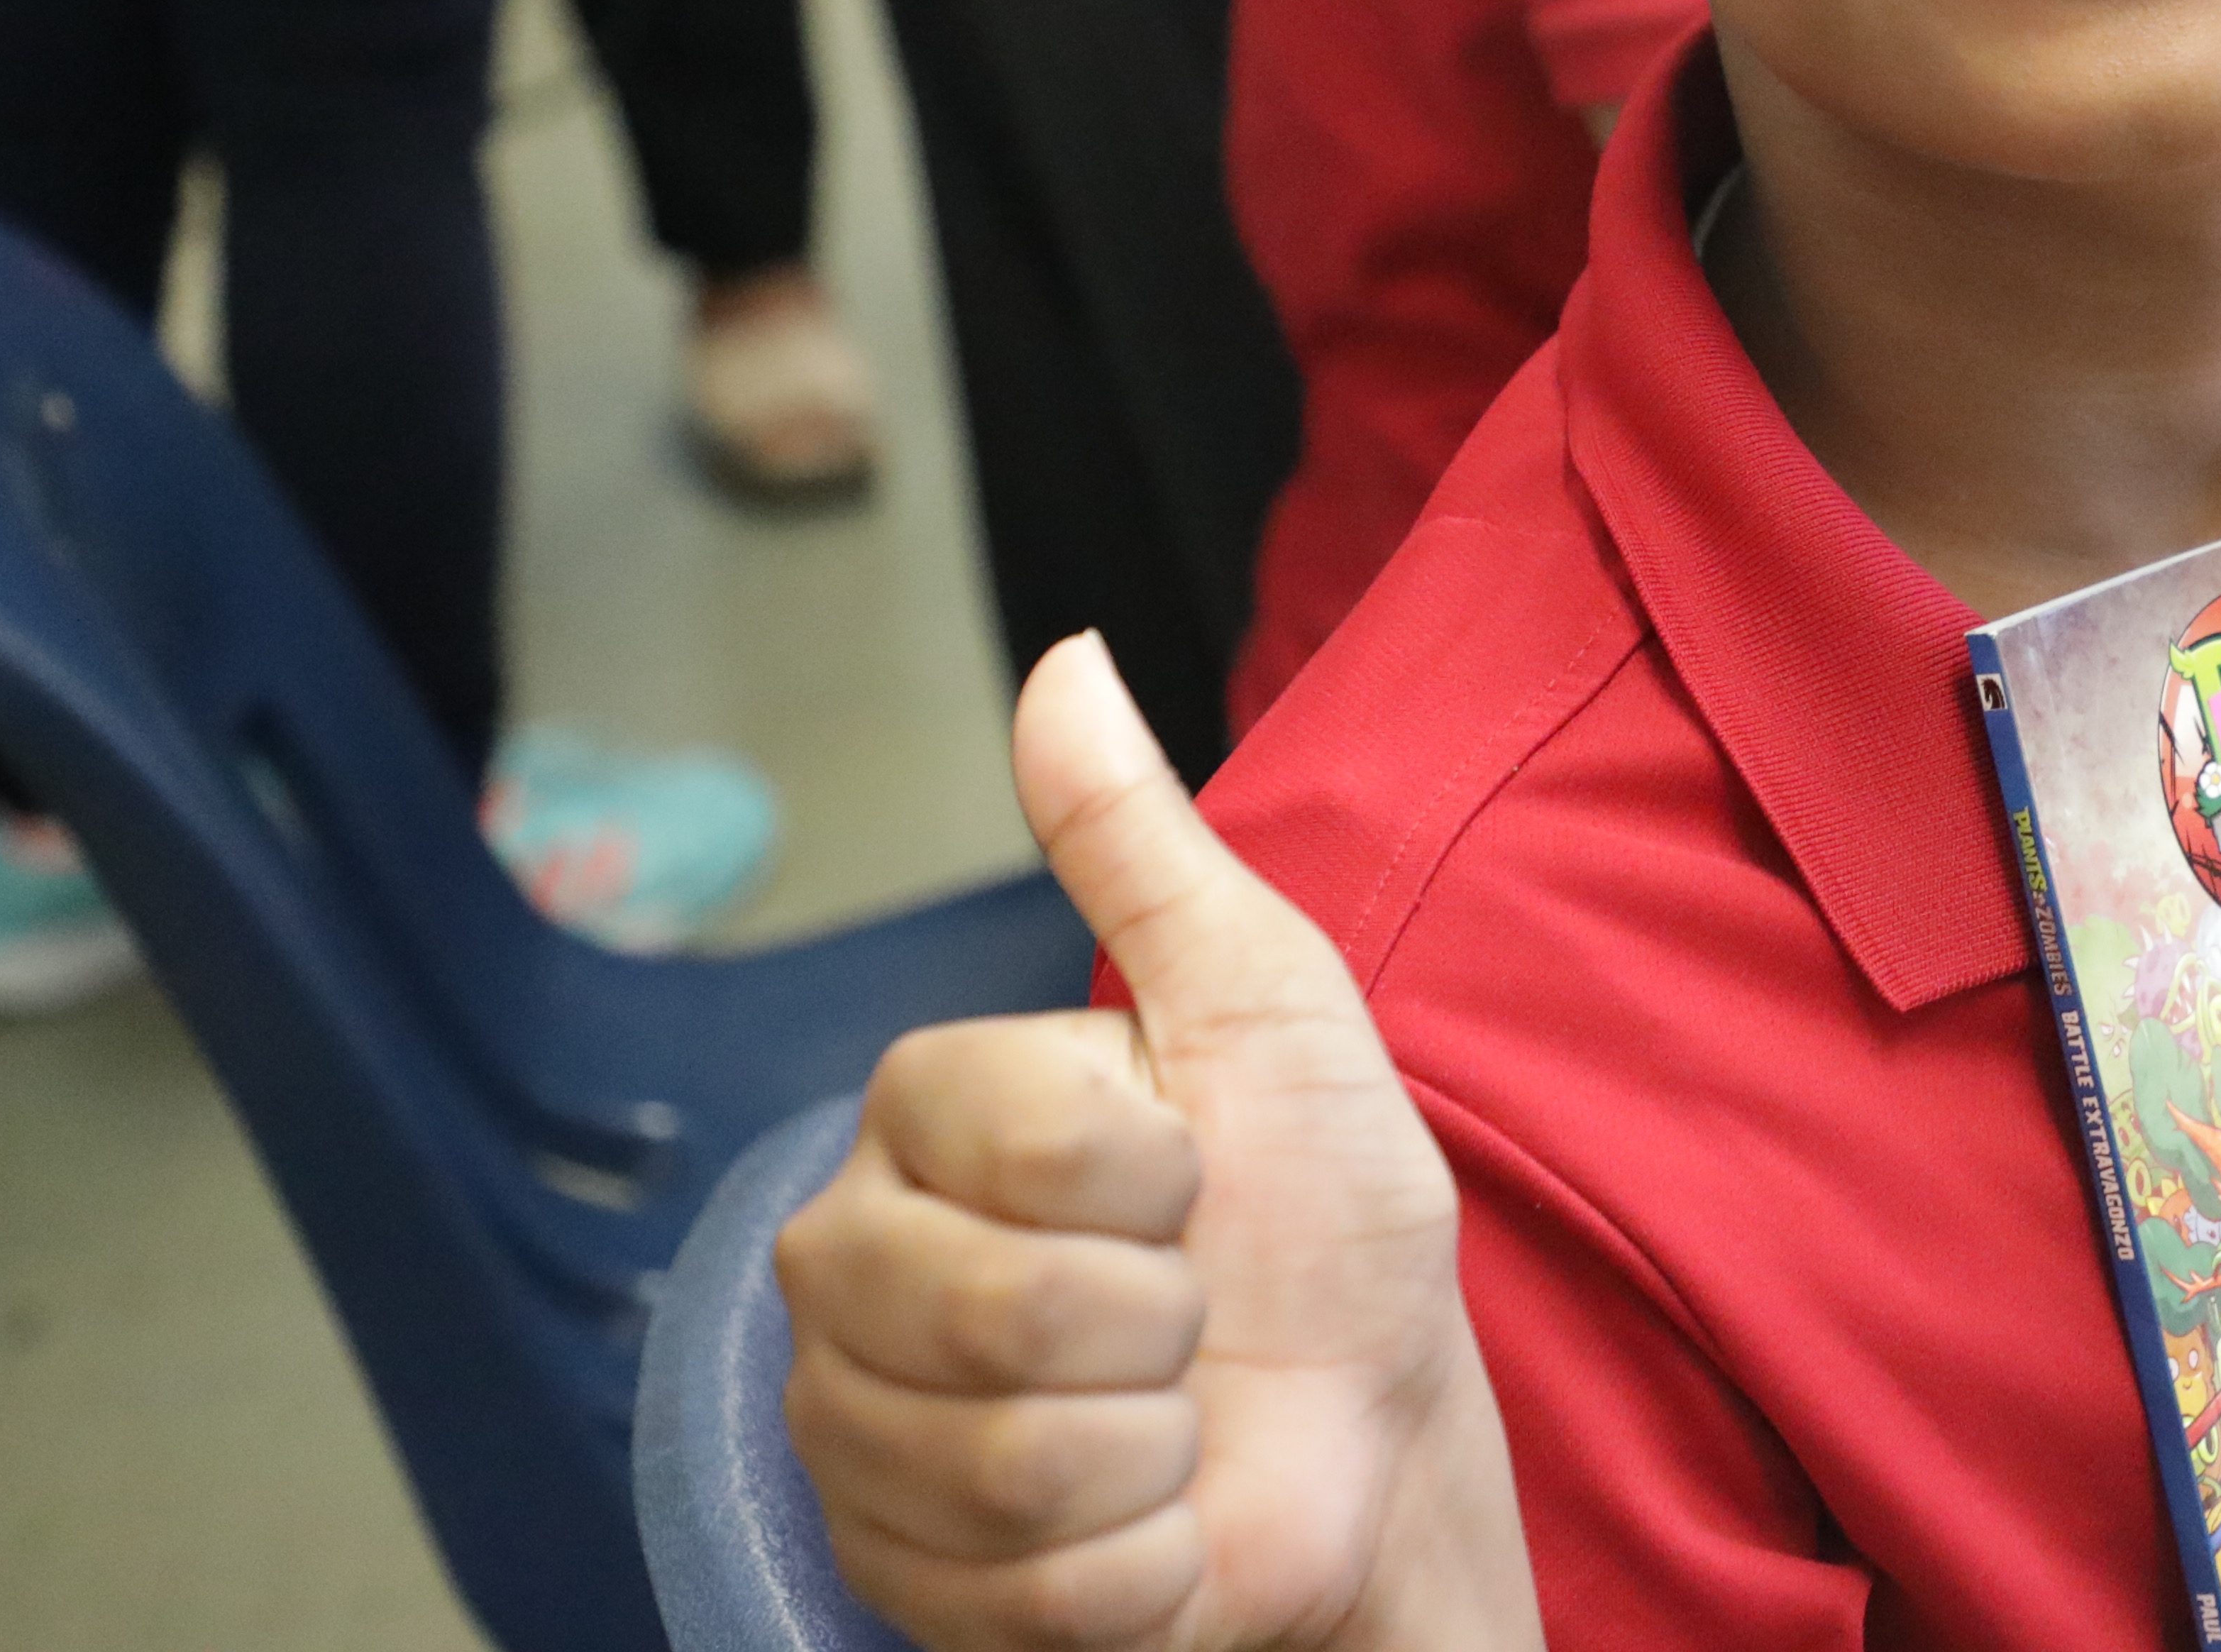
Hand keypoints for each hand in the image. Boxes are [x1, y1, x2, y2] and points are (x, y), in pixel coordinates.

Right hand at [774, 637, 1539, 1651]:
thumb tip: (1065, 662)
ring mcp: (856, 1435)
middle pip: (978, 1307)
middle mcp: (847, 1268)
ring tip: (1169, 1415)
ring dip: (1150, 1448)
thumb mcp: (1268, 1002)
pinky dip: (1142, 1565)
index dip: (1143, 1169)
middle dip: (1151, 1320)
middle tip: (1188, 1311)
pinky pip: (1030, 1588)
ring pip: (1003, 1459)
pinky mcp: (900, 1581)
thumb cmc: (1320, 1215)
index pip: (995, 1126)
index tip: (1191, 1177)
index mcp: (923, 1118)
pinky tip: (1151, 1524)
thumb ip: (1143, 845)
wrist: (1373, 1432)